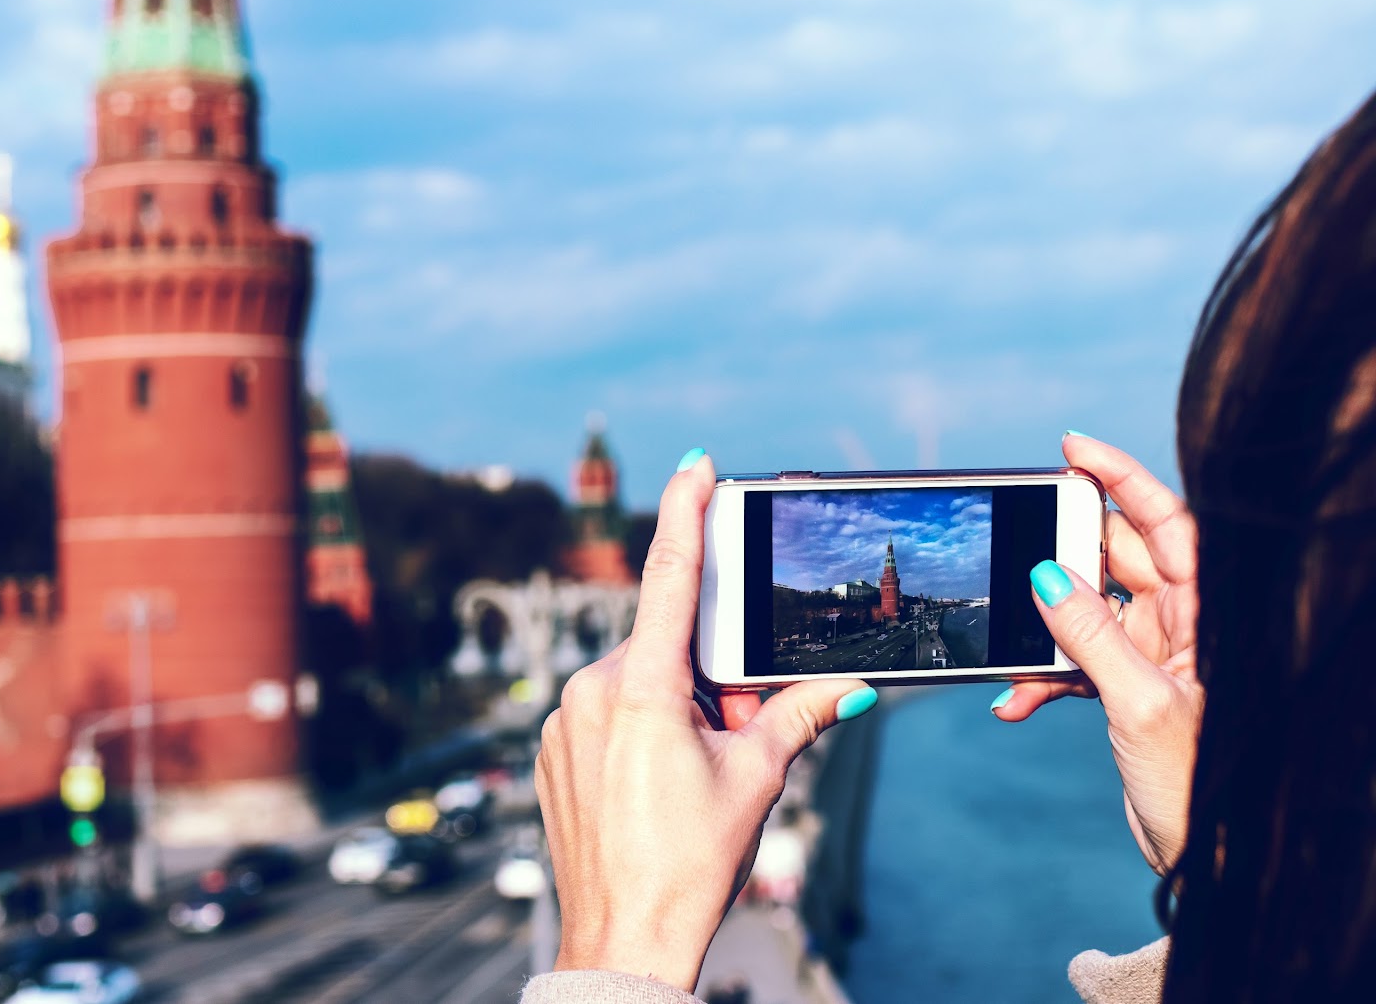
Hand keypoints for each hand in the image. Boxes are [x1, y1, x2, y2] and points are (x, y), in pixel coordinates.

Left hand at [535, 449, 876, 990]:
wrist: (624, 938)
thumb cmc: (688, 862)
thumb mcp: (757, 780)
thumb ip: (799, 716)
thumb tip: (850, 686)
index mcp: (643, 687)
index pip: (671, 575)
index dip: (686, 511)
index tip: (696, 465)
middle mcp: (591, 690)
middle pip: (665, 649)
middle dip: (707, 677)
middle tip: (733, 734)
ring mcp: (562, 719)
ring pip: (634, 683)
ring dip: (674, 708)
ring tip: (693, 775)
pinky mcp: (552, 748)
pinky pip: (603, 714)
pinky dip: (639, 730)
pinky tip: (656, 784)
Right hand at [993, 434, 1201, 874]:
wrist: (1207, 859)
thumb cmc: (1203, 788)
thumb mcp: (1140, 704)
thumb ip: (1090, 637)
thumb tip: (1045, 578)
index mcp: (1210, 612)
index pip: (1167, 522)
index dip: (1121, 478)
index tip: (1072, 448)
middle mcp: (1184, 623)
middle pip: (1116, 558)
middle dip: (1059, 557)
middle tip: (1015, 552)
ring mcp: (1154, 652)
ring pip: (1084, 609)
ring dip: (1041, 630)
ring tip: (1012, 643)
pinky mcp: (1127, 685)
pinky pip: (1073, 659)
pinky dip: (1040, 675)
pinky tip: (1014, 698)